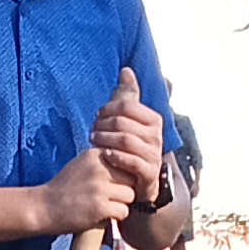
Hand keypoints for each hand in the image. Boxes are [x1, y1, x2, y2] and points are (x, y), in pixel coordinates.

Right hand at [34, 147, 139, 236]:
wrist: (43, 207)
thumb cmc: (64, 188)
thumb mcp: (82, 164)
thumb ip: (103, 160)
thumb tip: (131, 161)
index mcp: (95, 154)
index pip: (126, 160)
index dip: (124, 174)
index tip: (114, 183)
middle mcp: (99, 168)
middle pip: (132, 177)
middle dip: (125, 189)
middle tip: (112, 197)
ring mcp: (99, 187)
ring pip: (130, 195)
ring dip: (122, 204)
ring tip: (106, 206)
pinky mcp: (99, 206)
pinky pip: (123, 211)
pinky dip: (116, 217)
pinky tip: (103, 215)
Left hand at [90, 66, 164, 203]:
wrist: (141, 180)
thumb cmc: (131, 145)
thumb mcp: (130, 119)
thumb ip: (128, 95)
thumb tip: (126, 69)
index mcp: (153, 119)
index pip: (127, 106)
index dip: (107, 109)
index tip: (97, 115)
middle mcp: (157, 136)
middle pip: (123, 123)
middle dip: (103, 125)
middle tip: (92, 130)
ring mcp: (154, 155)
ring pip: (125, 141)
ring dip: (105, 140)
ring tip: (94, 141)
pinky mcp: (149, 173)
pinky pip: (131, 161)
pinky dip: (116, 156)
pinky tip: (104, 154)